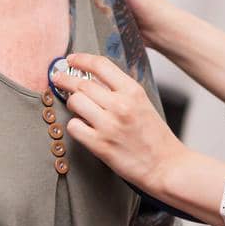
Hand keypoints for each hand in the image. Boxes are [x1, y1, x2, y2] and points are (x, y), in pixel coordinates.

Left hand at [53, 52, 184, 192]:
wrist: (166, 166)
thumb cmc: (154, 136)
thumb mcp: (143, 103)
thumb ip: (120, 89)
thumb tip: (93, 78)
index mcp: (133, 91)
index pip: (100, 65)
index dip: (81, 59)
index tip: (71, 60)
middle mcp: (120, 105)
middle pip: (82, 82)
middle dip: (65, 79)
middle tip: (58, 78)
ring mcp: (109, 125)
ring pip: (75, 101)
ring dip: (71, 102)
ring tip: (75, 107)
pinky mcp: (100, 145)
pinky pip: (73, 126)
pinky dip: (74, 125)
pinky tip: (81, 126)